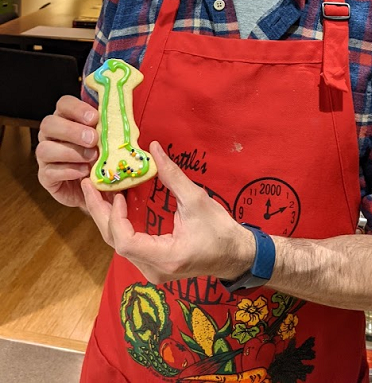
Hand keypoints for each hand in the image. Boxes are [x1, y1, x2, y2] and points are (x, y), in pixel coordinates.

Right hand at [36, 95, 102, 208]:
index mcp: (66, 118)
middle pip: (49, 124)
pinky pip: (50, 171)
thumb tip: (120, 119)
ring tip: (91, 157)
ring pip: (44, 149)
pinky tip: (84, 171)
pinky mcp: (45, 177)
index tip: (94, 118)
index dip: (77, 108)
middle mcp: (51, 135)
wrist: (97, 189)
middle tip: (93, 139)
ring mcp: (45, 156)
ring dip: (70, 152)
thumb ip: (109, 129)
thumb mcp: (109, 141)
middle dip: (72, 130)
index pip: (63, 104)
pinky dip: (69, 171)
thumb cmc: (102, 158)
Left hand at [81, 141, 255, 283]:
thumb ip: (173, 175)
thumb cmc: (220, 230)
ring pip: (119, 245)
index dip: (115, 217)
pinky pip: (128, 245)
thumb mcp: (196, 200)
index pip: (125, 242)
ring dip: (107, 218)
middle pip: (115, 243)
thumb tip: (154, 149)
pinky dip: (119, 224)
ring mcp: (152, 270)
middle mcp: (153, 269)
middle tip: (88, 185)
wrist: (236, 255)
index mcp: (164, 257)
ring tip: (97, 192)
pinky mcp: (153, 265)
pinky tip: (115, 205)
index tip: (117, 194)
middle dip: (100, 213)